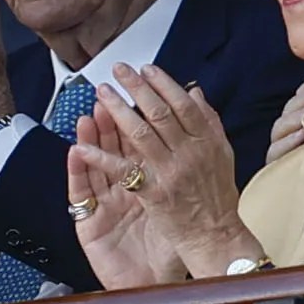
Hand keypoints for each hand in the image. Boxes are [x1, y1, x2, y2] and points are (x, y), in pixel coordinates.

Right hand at [68, 112, 183, 288]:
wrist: (156, 285)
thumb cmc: (168, 248)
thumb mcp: (182, 207)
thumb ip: (184, 176)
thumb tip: (198, 144)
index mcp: (144, 186)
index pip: (136, 146)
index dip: (134, 121)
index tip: (133, 95)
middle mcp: (122, 192)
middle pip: (113, 150)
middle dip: (110, 121)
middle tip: (107, 95)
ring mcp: (104, 206)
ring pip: (93, 166)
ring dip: (90, 139)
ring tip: (88, 116)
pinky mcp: (89, 224)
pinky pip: (81, 194)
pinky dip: (78, 171)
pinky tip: (76, 152)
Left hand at [90, 64, 262, 277]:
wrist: (216, 235)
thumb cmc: (217, 195)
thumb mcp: (222, 154)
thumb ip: (210, 122)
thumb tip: (194, 92)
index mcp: (207, 142)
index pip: (183, 105)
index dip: (163, 84)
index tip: (146, 68)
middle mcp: (189, 153)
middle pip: (159, 114)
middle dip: (136, 88)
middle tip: (119, 70)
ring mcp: (170, 172)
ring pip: (140, 134)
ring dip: (117, 110)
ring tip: (102, 92)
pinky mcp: (152, 192)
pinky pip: (122, 170)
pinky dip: (100, 157)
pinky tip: (81, 145)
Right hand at [266, 67, 303, 164]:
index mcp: (298, 129)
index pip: (298, 103)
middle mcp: (287, 140)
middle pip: (289, 112)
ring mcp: (282, 155)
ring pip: (281, 128)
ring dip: (297, 115)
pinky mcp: (278, 171)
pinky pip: (278, 153)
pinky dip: (289, 142)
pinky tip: (303, 134)